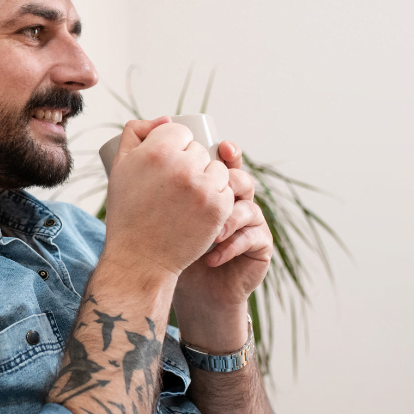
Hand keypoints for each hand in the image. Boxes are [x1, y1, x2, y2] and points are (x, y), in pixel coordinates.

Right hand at [102, 118, 234, 281]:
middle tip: (174, 187)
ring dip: (208, 179)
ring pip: (217, 168)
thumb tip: (166, 119)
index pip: (179, 131)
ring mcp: (203, 188)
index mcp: (156, 150)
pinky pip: (227, 190)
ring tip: (189, 197)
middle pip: (199, 150)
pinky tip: (201, 209)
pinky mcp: (218, 208)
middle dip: (190, 163)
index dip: (173, 147)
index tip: (166, 166)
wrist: (140, 256)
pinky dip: (217, 199)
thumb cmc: (128, 211)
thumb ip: (135, 133)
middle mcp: (182, 165)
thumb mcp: (120, 167)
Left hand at [173, 139, 271, 347]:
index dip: (229, 153)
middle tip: (212, 192)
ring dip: (228, 220)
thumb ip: (155, 171)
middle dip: (229, 185)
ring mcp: (251, 222)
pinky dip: (232, 246)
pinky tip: (212, 257)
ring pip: (250, 209)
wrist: (177, 283)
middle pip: (242, 180)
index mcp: (214, 186)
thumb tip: (153, 129)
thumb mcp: (156, 207)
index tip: (222, 149)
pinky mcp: (260, 247)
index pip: (226, 162)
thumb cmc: (166, 244)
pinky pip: (254, 239)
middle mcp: (236, 200)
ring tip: (209, 235)